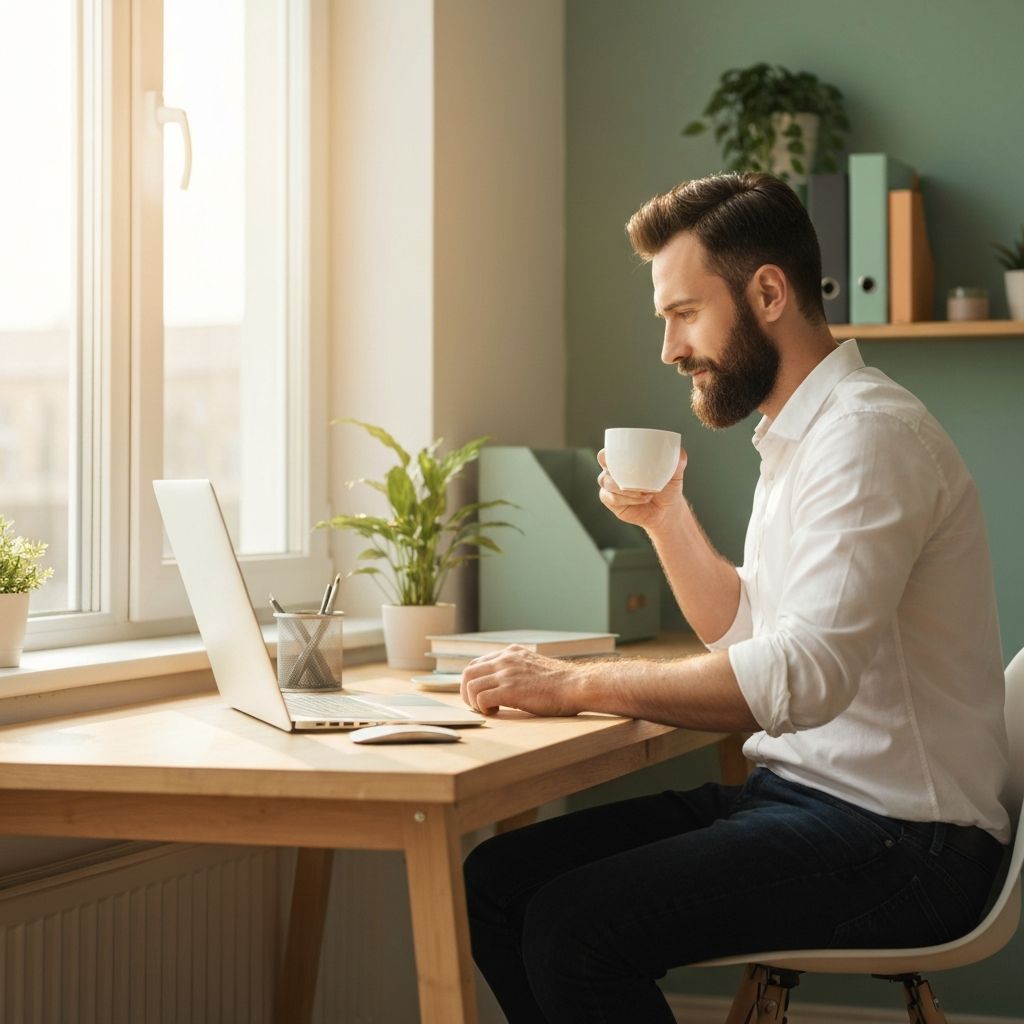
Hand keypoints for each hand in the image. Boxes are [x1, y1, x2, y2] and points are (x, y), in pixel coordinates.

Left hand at [461, 646, 584, 716]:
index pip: (477, 663)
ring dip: (473, 702)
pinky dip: (483, 708)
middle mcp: (505, 660)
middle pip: (468, 672)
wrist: (576, 685)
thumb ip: (518, 670)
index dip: (474, 681)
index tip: (479, 694)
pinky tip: (496, 712)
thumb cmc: (561, 682)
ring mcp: (507, 673)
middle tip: (478, 705)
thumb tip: (506, 685)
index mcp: (511, 653)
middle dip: (467, 691)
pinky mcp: (510, 690)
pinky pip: (481, 699)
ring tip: (488, 710)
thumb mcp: (534, 667)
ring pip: (471, 685)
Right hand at [596, 447, 686, 531]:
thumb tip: (679, 452)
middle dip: (614, 470)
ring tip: (646, 491)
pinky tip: (642, 499)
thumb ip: (677, 460)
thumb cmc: (667, 487)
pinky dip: (629, 499)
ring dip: (627, 488)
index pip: (608, 451)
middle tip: (633, 476)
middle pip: (603, 465)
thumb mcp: (675, 473)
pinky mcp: (611, 501)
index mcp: (623, 459)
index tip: (619, 456)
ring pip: (609, 483)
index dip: (608, 453)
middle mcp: (613, 470)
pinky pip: (613, 498)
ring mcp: (610, 487)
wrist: (666, 510)